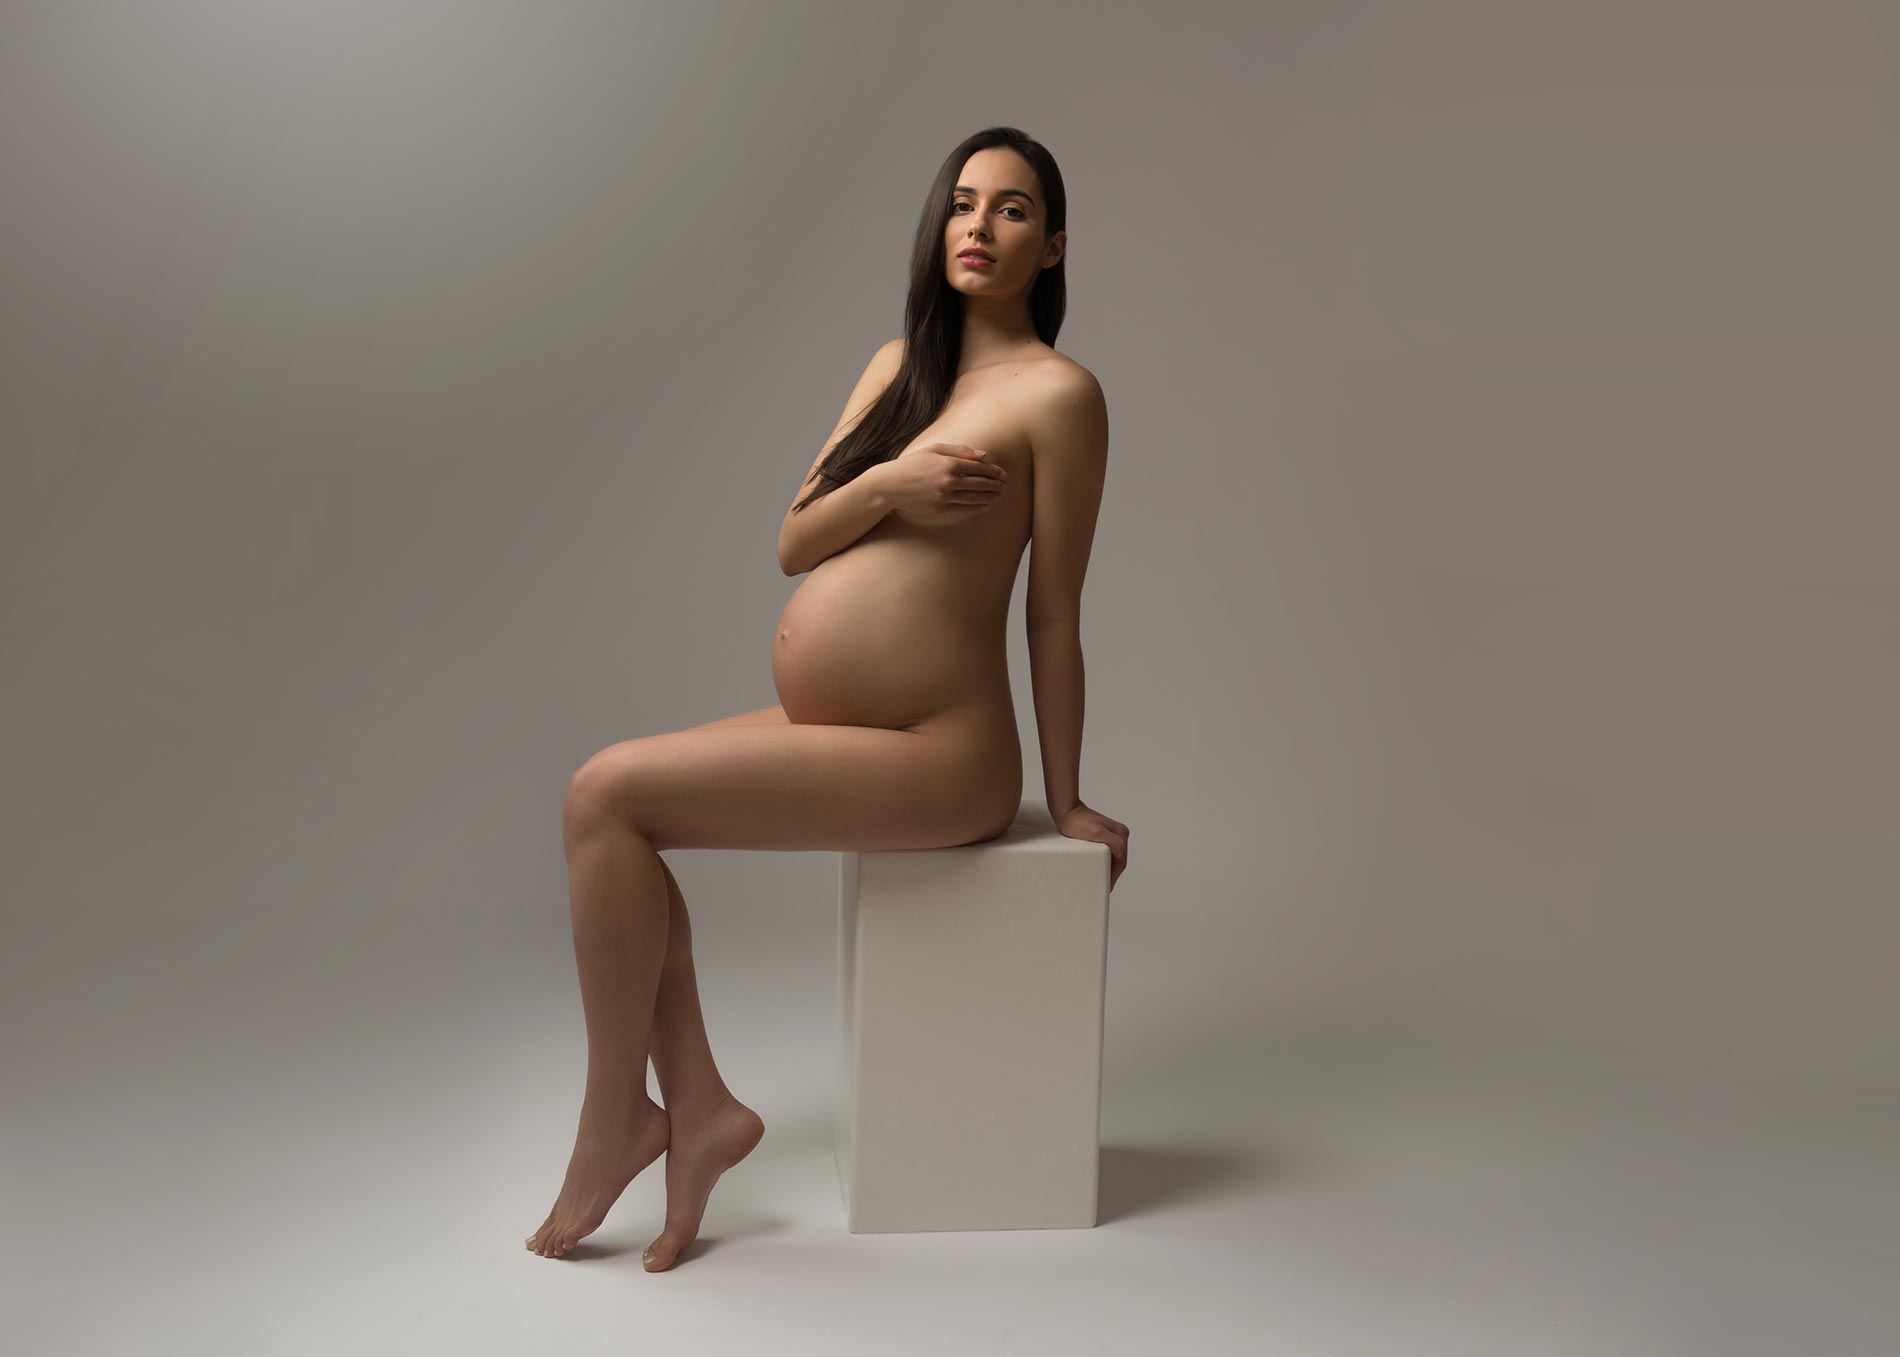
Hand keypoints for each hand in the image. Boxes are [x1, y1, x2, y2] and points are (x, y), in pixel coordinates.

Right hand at [875, 443, 1008, 527]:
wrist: (890, 485)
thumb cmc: (912, 464)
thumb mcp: (934, 450)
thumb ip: (960, 451)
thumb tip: (985, 455)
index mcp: (948, 463)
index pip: (978, 467)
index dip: (993, 471)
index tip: (1002, 473)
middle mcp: (948, 480)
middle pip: (980, 483)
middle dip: (995, 484)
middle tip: (1006, 485)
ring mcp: (944, 496)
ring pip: (974, 497)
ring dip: (990, 497)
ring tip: (1000, 496)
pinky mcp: (940, 508)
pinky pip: (964, 509)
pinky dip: (977, 507)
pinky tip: (985, 505)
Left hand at [1056, 802, 1128, 889]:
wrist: (1066, 811)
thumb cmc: (1077, 821)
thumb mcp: (1097, 833)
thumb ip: (1113, 842)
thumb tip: (1121, 852)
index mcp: (1121, 834)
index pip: (1121, 862)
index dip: (1114, 877)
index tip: (1107, 887)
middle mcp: (1119, 834)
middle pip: (1118, 860)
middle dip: (1111, 874)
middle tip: (1102, 885)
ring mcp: (1111, 834)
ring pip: (1112, 857)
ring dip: (1107, 868)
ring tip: (1098, 878)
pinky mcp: (1102, 835)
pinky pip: (1105, 852)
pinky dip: (1102, 861)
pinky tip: (1094, 867)